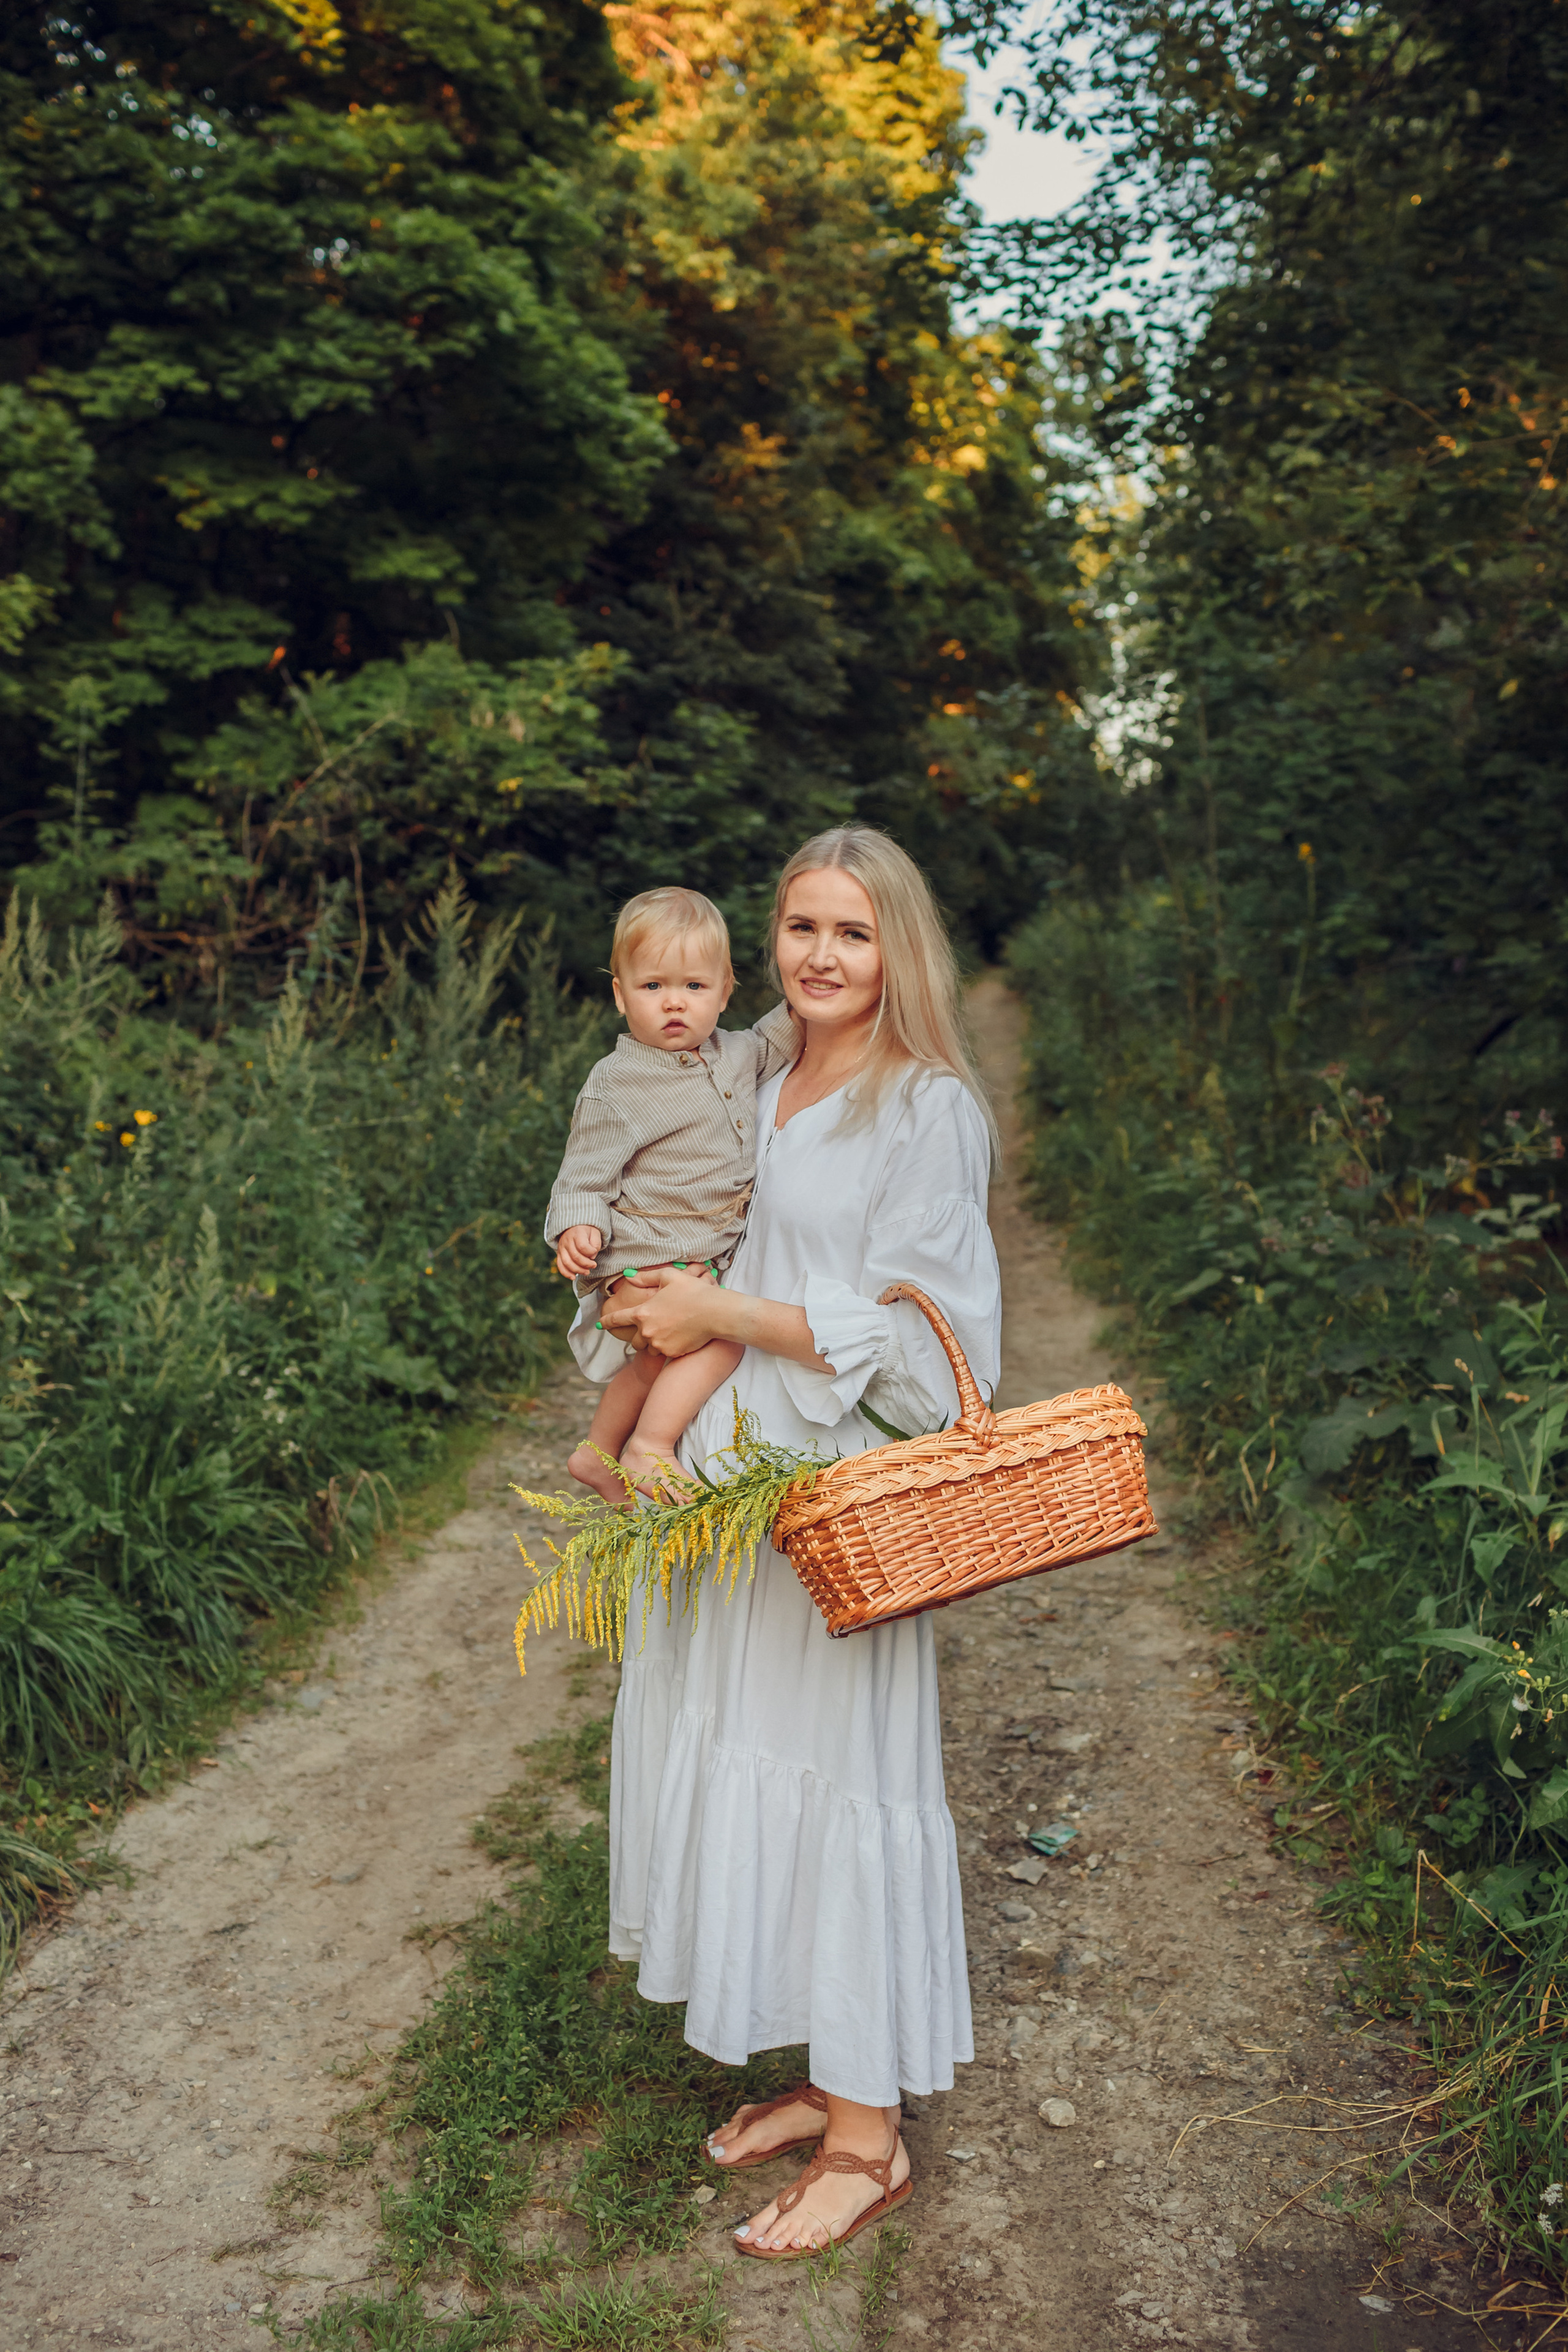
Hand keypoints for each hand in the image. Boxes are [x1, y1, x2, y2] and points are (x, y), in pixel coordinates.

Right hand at [555, 1224, 604, 1279]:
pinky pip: (560, 1265)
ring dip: (578, 1270)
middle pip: (575, 1256)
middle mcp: (567, 1240)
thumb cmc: (587, 1231)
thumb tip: (592, 1256)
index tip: (595, 1252)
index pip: (582, 1246)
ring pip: (567, 1263)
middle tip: (594, 1265)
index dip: (590, 1252)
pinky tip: (573, 1277)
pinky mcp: (559, 1254)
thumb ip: (596, 1243)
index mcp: (577, 1233)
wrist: (574, 1226)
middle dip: (586, 1264)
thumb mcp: (595, 1232)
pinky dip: (566, 1273)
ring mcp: (561, 1248)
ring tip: (587, 1272)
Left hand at [600, 1264, 733, 1358]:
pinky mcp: (672, 1353)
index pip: (618, 1319)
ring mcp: (659, 1344)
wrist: (714, 1312)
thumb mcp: (669, 1277)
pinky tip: (681, 1335)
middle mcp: (647, 1331)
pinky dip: (669, 1346)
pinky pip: (665, 1353)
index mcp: (643, 1312)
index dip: (607, 1321)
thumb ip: (646, 1277)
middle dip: (640, 1335)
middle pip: (635, 1340)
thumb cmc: (693, 1291)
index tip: (600, 1325)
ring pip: (651, 1348)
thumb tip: (630, 1276)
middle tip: (654, 1327)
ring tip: (670, 1330)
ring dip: (655, 1342)